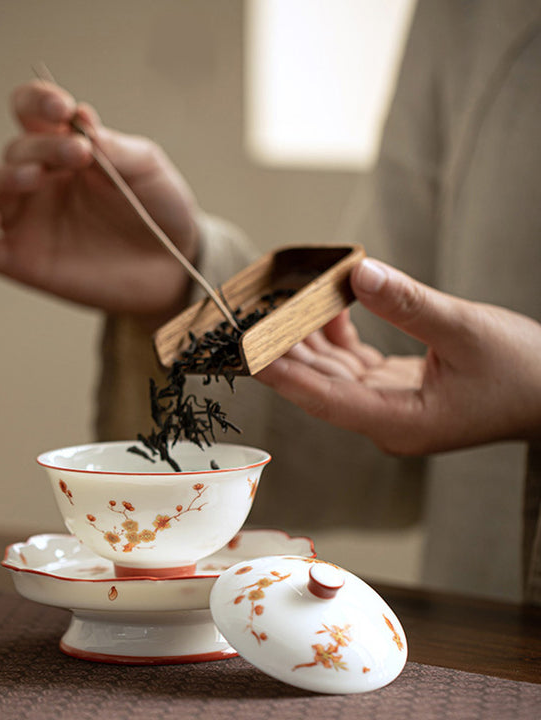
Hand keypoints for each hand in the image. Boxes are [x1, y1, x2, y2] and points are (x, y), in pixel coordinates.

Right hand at [0, 81, 199, 324]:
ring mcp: (29, 222)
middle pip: (13, 152)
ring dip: (3, 177)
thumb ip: (115, 147)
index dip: (36, 100)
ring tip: (36, 178)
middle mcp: (40, 182)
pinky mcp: (23, 262)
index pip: (29, 111)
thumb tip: (81, 117)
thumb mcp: (147, 169)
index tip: (62, 107)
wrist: (174, 266)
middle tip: (80, 154)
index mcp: (65, 150)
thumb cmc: (159, 210)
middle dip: (42, 146)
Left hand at [255, 258, 540, 454]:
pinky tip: (324, 307)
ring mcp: (389, 405)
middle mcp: (385, 420)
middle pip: (320, 382)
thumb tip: (359, 274)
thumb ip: (409, 304)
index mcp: (397, 422)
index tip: (244, 351)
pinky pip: (353, 362)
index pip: (322, 397)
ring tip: (280, 304)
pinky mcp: (396, 388)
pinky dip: (337, 335)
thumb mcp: (467, 331)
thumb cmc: (524, 372)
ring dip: (308, 338)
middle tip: (251, 316)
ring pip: (333, 370)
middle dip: (284, 348)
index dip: (281, 373)